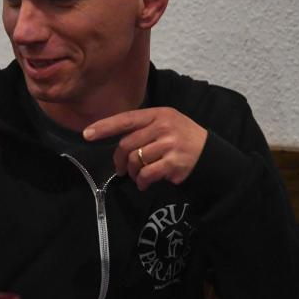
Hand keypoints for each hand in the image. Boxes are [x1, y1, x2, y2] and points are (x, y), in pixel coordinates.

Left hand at [83, 107, 206, 190]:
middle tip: (120, 169)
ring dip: (132, 173)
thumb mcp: (166, 124)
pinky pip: (146, 174)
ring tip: (137, 176)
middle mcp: (163, 127)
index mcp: (158, 114)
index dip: (105, 127)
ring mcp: (169, 145)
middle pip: (126, 144)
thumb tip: (116, 141)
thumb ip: (143, 128)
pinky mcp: (174, 163)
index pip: (126, 119)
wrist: (211, 156)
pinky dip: (141, 181)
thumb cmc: (181, 139)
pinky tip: (144, 183)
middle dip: (119, 160)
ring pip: (134, 161)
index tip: (87, 134)